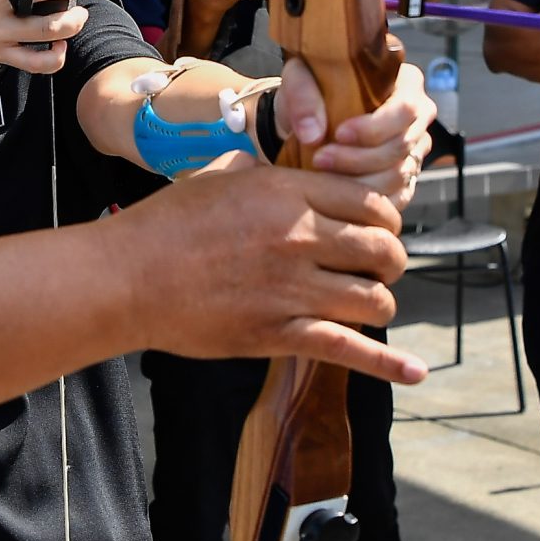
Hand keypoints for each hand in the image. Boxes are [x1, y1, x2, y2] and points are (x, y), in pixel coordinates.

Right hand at [109, 156, 418, 380]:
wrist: (127, 278)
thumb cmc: (164, 225)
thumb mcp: (217, 178)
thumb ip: (258, 172)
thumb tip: (272, 169)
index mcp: (289, 192)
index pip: (371, 203)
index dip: (385, 220)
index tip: (378, 231)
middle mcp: (301, 237)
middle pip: (383, 250)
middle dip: (390, 261)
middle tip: (378, 270)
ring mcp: (293, 288)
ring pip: (374, 300)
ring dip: (379, 304)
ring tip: (368, 306)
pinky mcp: (279, 333)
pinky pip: (350, 349)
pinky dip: (388, 364)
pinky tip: (413, 371)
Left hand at [277, 58, 433, 210]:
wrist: (312, 118)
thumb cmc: (313, 90)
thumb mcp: (300, 78)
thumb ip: (303, 97)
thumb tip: (312, 134)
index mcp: (406, 84)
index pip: (404, 109)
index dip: (373, 127)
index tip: (338, 134)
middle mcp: (417, 118)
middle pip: (401, 146)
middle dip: (358, 158)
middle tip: (320, 158)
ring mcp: (414, 151)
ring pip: (397, 176)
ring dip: (358, 182)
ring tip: (322, 175)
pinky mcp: (405, 180)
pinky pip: (394, 199)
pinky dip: (365, 201)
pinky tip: (337, 194)